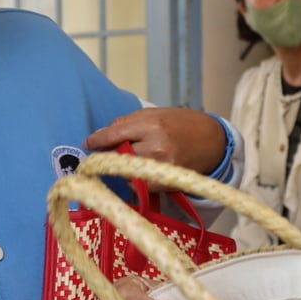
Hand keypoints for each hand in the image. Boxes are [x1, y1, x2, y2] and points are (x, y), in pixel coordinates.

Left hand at [86, 108, 227, 175]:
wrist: (212, 140)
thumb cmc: (181, 123)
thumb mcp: (155, 114)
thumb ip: (128, 123)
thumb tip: (101, 136)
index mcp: (152, 124)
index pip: (115, 134)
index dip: (98, 140)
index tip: (88, 143)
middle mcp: (156, 146)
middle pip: (118, 155)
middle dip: (109, 155)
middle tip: (105, 155)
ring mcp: (161, 167)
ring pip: (126, 173)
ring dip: (121, 169)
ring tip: (129, 161)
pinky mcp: (166, 183)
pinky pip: (138, 186)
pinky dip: (134, 180)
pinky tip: (141, 172)